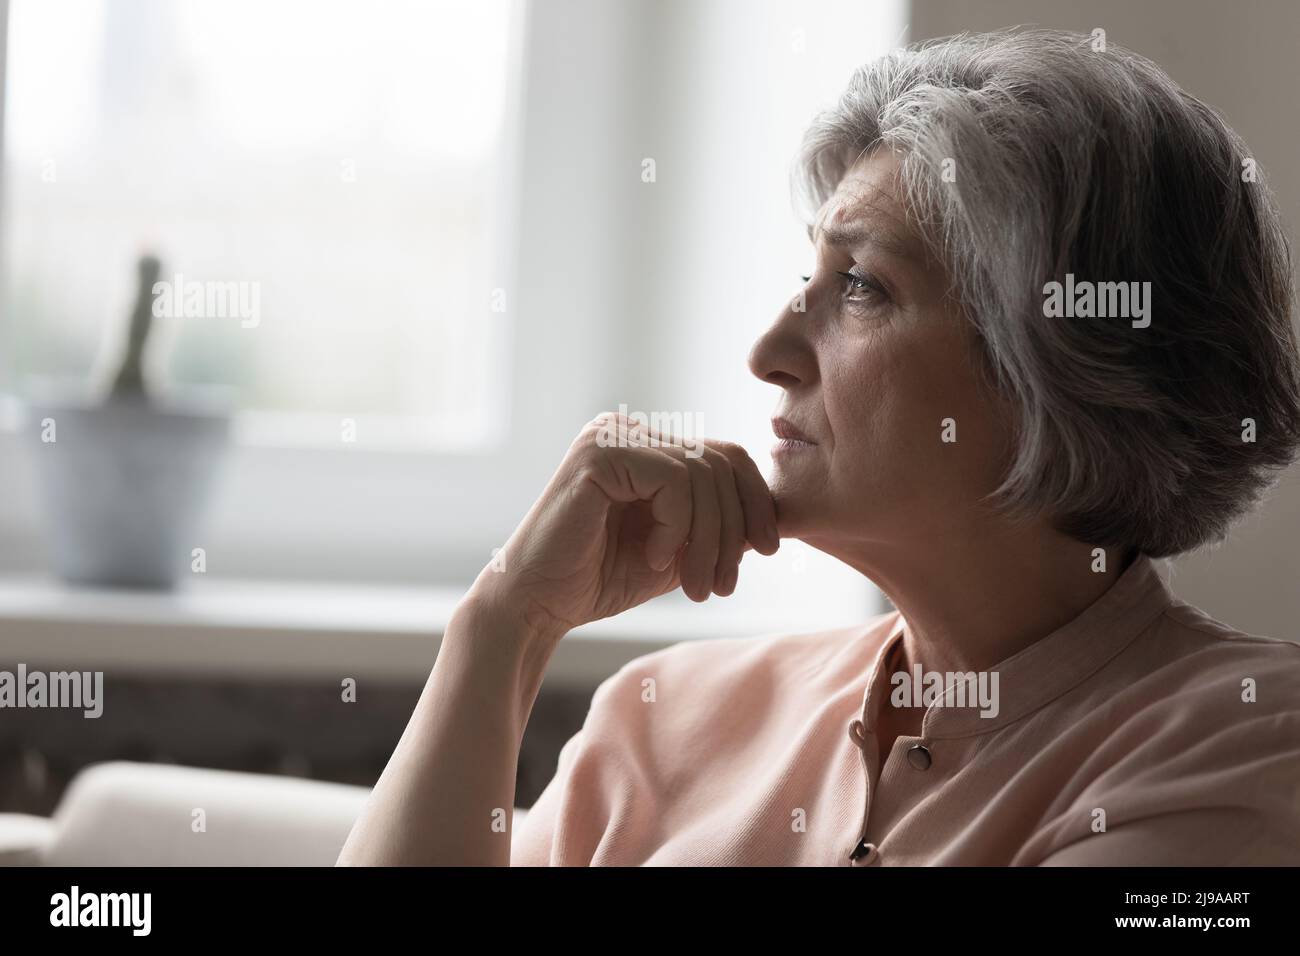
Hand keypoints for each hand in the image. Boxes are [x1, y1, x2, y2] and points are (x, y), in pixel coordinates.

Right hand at [467, 410, 779, 640]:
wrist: (538, 605)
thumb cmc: (600, 580)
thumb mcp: (678, 549)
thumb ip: (718, 524)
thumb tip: (777, 512)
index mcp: (647, 445)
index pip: (727, 455)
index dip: (756, 501)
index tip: (765, 552)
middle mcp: (628, 429)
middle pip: (722, 461)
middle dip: (735, 530)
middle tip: (723, 586)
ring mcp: (610, 435)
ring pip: (702, 474)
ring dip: (709, 540)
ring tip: (694, 586)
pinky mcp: (598, 453)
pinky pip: (673, 481)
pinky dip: (677, 528)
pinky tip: (655, 558)